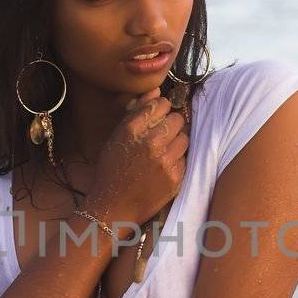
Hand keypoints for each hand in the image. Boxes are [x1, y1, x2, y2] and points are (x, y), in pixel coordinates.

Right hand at [87, 86, 187, 229]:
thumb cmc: (112, 171)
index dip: (161, 109)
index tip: (158, 117)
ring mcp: (164, 160)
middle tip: (162, 136)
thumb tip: (156, 90)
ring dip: (177, 142)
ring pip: (185, 138)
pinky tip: (163, 167)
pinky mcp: (175, 177)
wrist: (114, 207)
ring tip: (164, 151)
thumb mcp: (116, 138)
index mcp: (131, 129)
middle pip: (177, 119)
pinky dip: (177, 161)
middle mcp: (149, 142)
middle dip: (172, 125)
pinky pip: (185, 159)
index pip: (161, 104)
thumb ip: (136, 112)